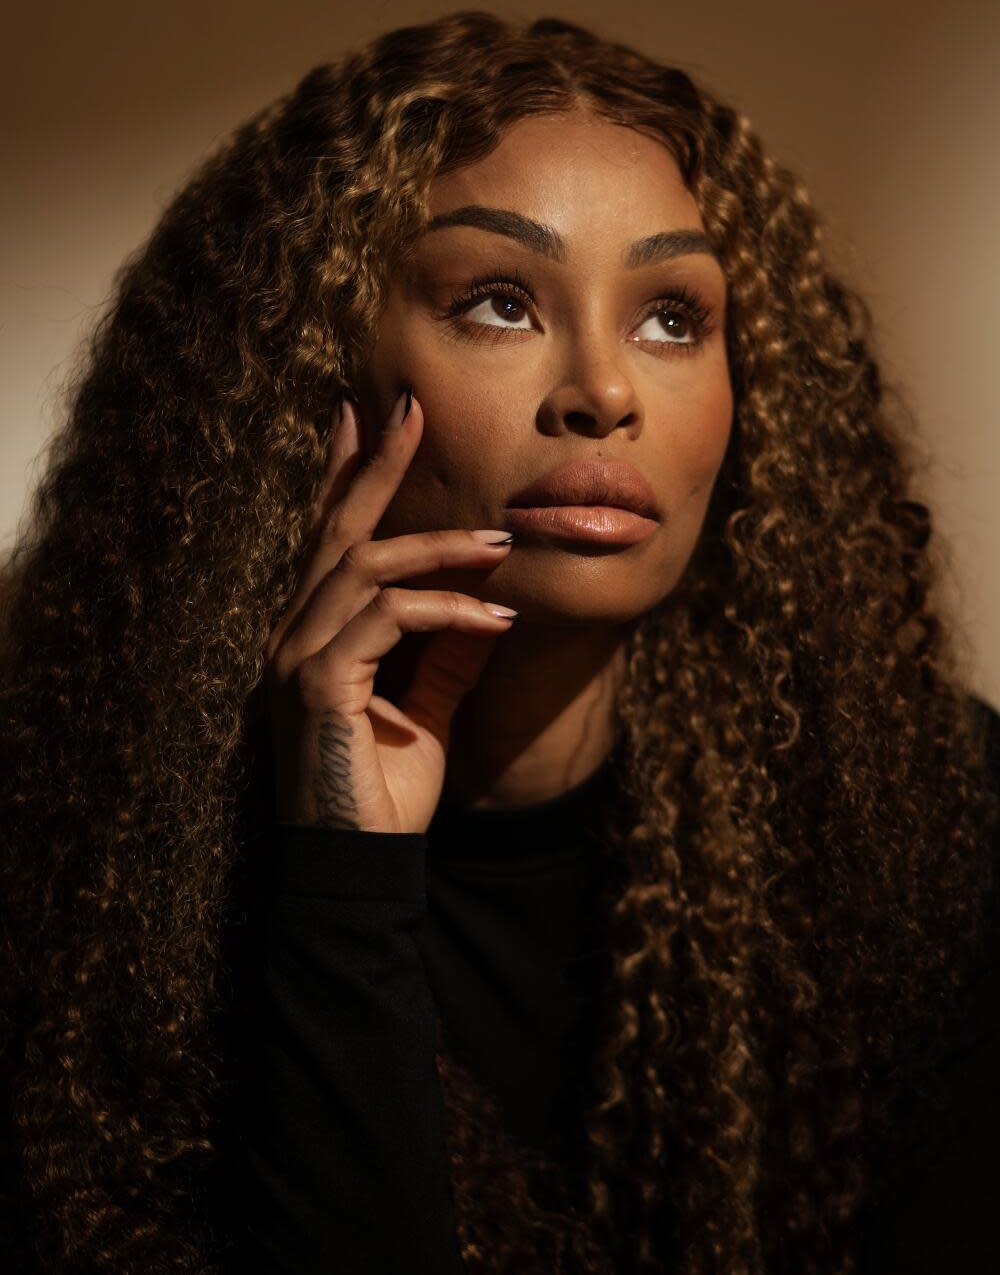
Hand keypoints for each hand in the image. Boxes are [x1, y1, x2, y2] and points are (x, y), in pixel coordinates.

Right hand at [263, 388, 516, 832]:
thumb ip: (449, 656)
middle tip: (409, 407)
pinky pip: (385, 620)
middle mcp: (295, 635)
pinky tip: (493, 616)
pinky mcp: (317, 684)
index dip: (349, 475)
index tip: (369, 416)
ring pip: (365, 566)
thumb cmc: (384, 795)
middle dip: (374, 465)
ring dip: (438, 546)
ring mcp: (297, 657)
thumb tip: (489, 606)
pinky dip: (444, 609)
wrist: (360, 867)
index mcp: (317, 635)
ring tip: (501, 541)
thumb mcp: (428, 710)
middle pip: (336, 530)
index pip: (332, 541)